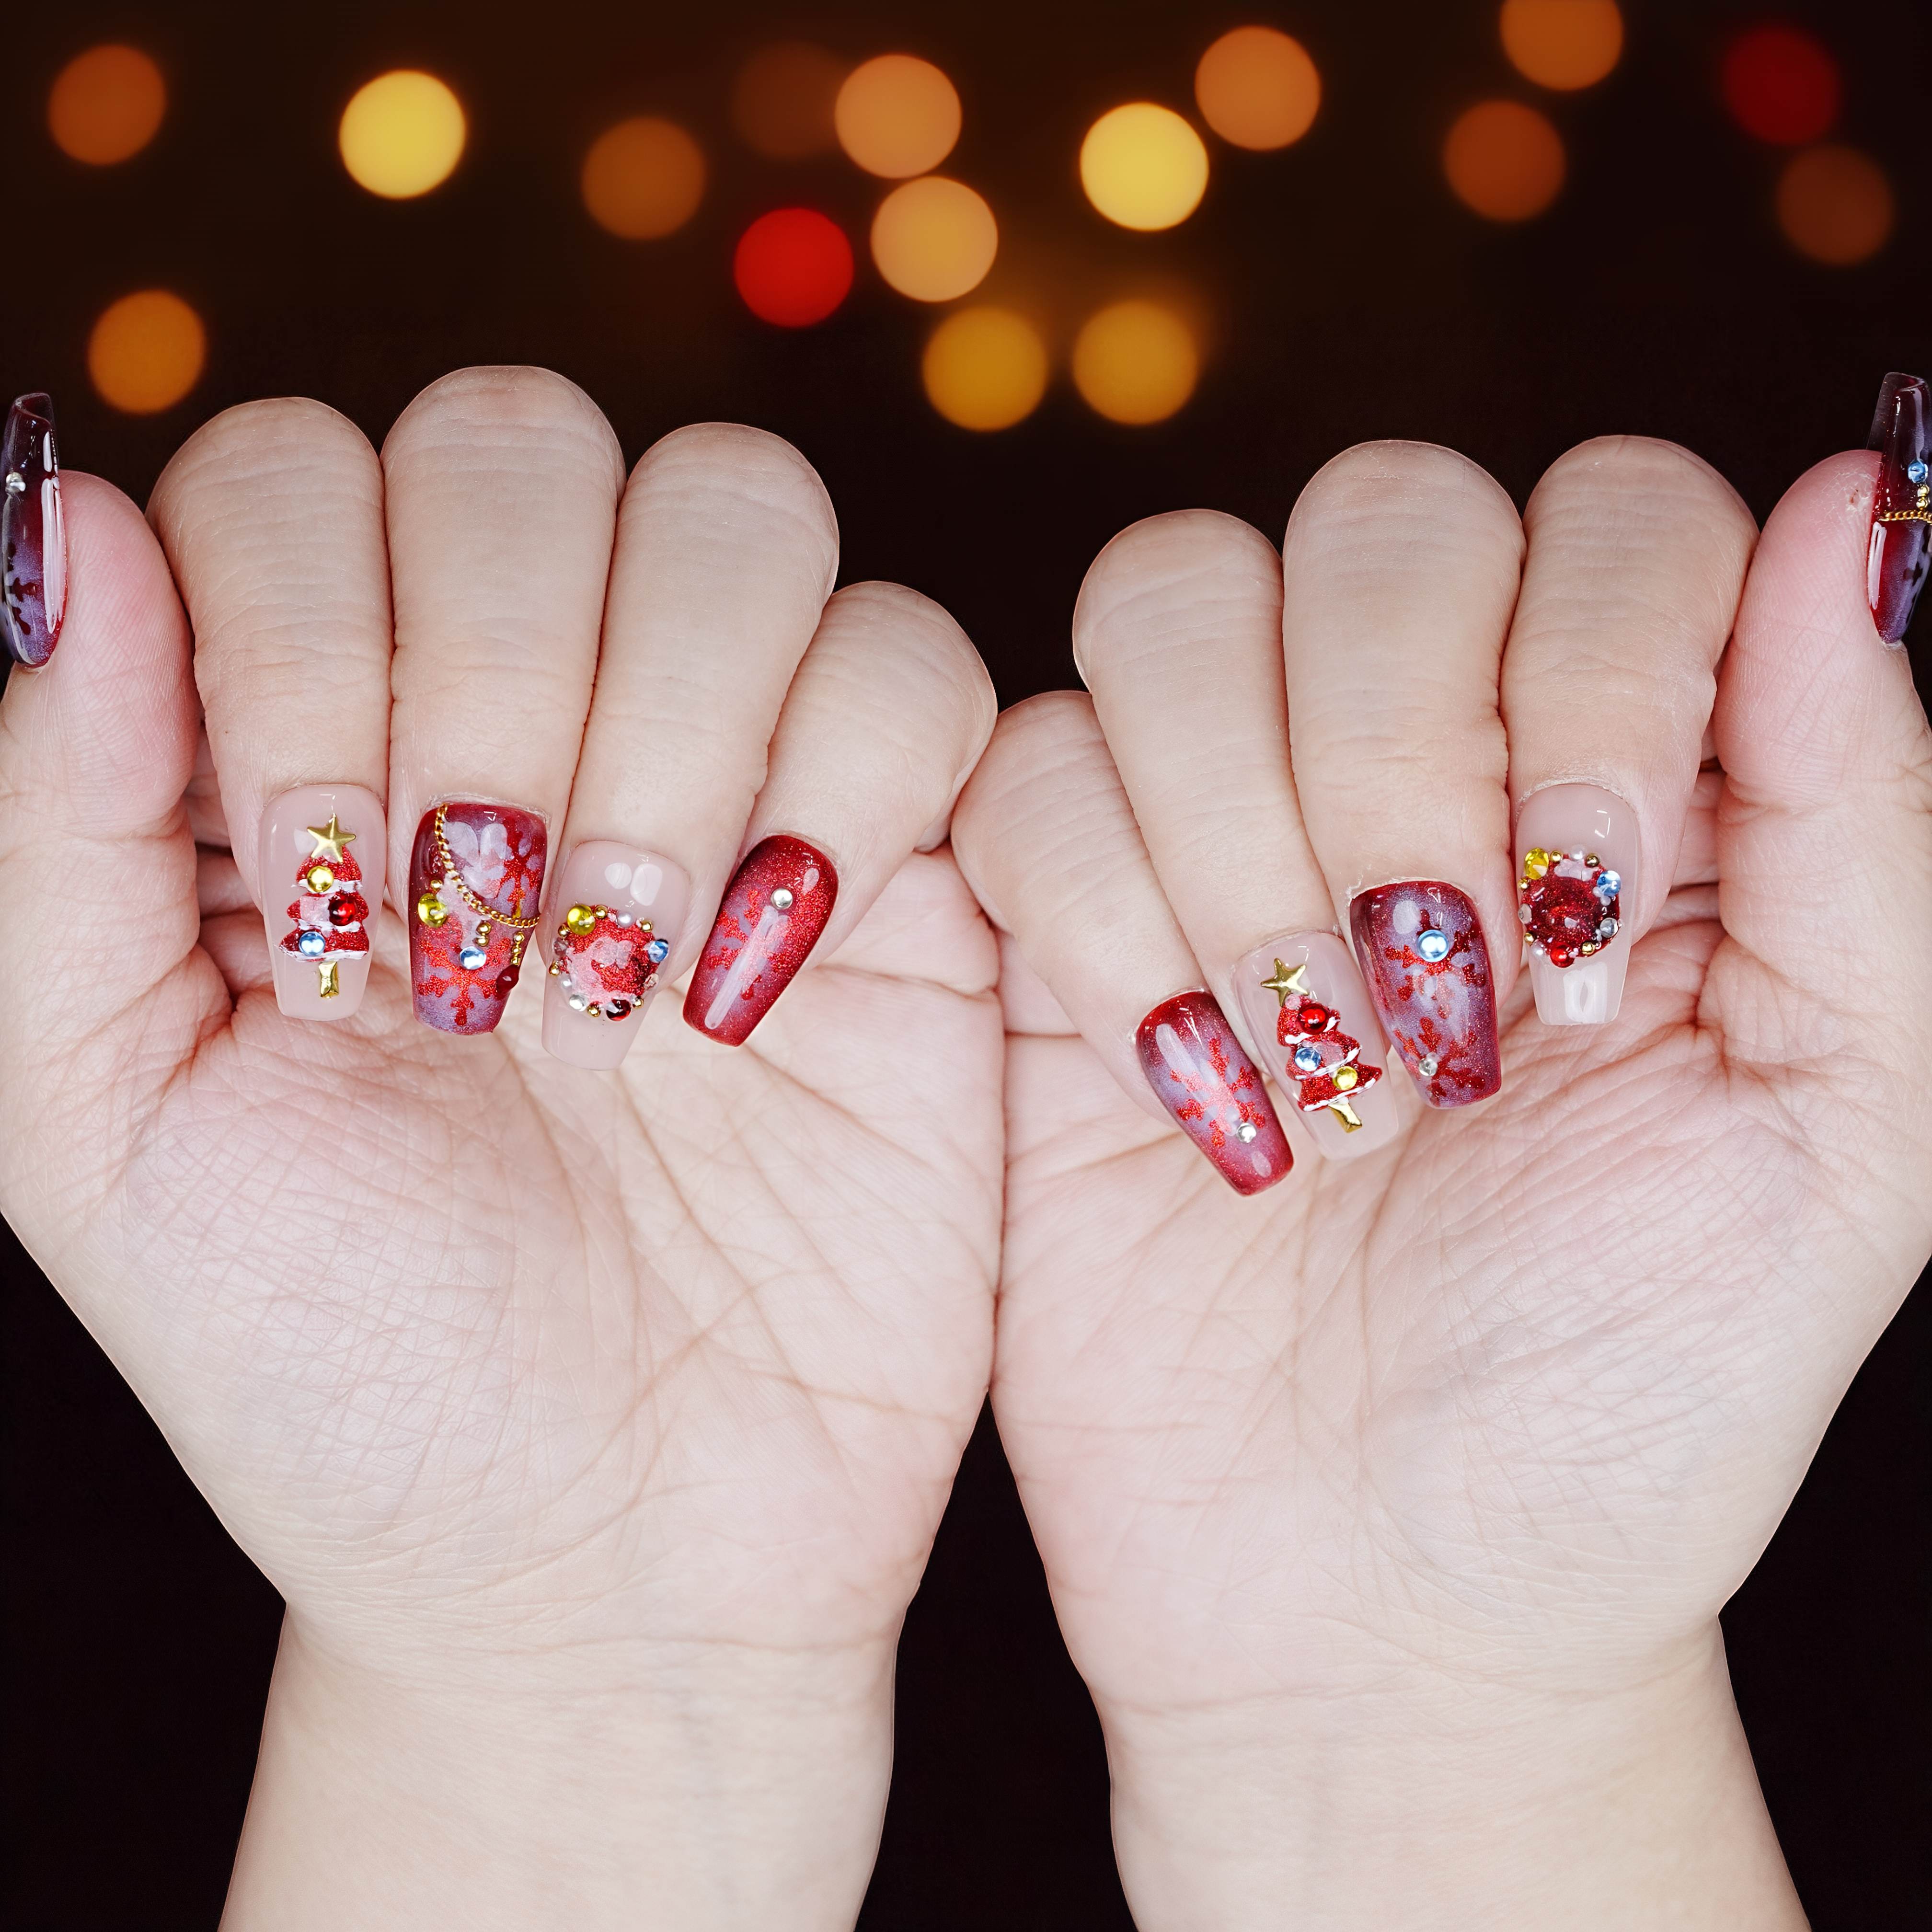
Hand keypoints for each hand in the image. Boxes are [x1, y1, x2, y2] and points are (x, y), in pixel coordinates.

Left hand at [0, 372, 998, 1928]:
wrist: (607, 1554)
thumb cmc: (348, 1370)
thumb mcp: (104, 1131)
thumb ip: (51, 826)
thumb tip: (70, 520)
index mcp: (314, 752)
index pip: (299, 474)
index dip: (307, 638)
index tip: (321, 910)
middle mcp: (524, 720)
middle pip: (527, 441)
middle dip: (494, 668)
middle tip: (482, 928)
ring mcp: (733, 770)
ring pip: (743, 512)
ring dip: (675, 711)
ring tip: (631, 967)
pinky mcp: (910, 860)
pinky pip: (920, 663)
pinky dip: (849, 782)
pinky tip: (769, 968)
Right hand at [955, 414, 1931, 1924]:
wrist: (1375, 1592)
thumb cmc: (1626, 1388)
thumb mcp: (1838, 1122)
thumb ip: (1864, 807)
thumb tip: (1854, 500)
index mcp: (1635, 774)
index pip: (1614, 512)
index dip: (1597, 661)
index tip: (1592, 922)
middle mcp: (1422, 753)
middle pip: (1377, 515)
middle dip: (1399, 754)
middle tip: (1441, 1002)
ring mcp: (1213, 816)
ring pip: (1172, 602)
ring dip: (1238, 838)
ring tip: (1314, 1067)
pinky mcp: (1047, 913)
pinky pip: (1024, 770)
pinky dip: (1099, 926)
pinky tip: (1181, 1091)